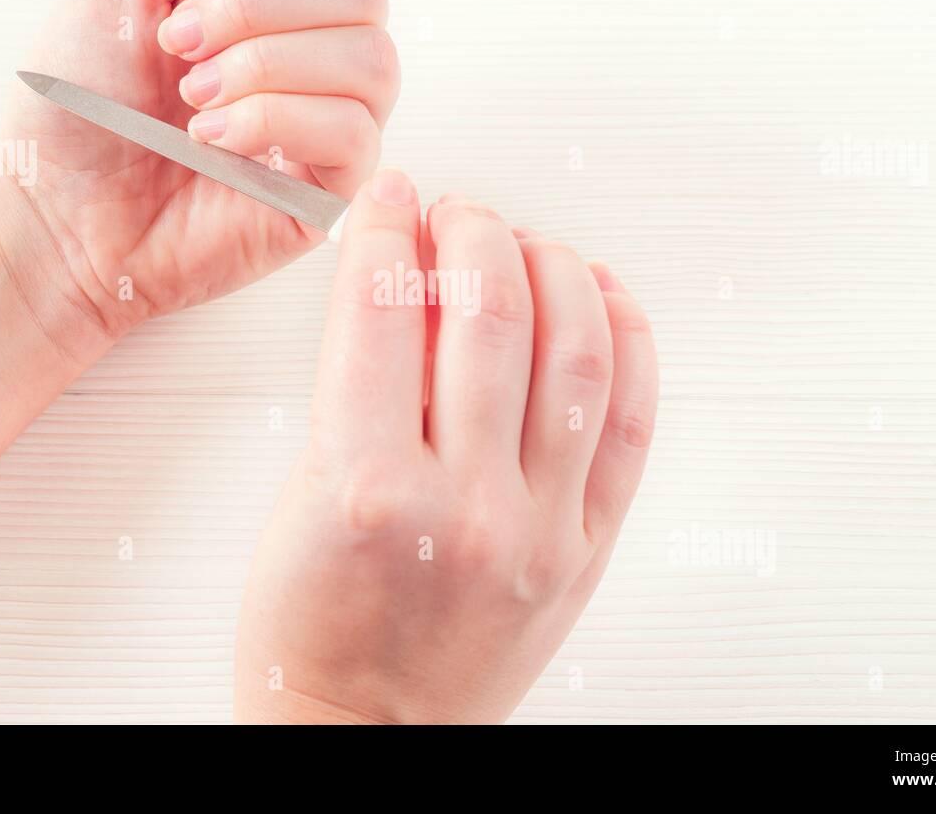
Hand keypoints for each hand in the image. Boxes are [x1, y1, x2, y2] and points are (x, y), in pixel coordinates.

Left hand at [0, 0, 396, 355]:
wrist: (56, 211)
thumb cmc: (83, 105)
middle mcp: (320, 48)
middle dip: (256, 2)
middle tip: (179, 45)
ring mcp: (333, 121)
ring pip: (371, 57)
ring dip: (265, 64)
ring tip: (194, 96)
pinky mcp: (333, 190)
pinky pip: (353, 131)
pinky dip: (273, 120)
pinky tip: (214, 140)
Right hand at [234, 171, 659, 723]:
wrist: (363, 735)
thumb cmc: (312, 630)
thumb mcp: (301, 494)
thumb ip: (360, 387)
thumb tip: (413, 283)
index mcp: (367, 487)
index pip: (383, 309)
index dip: (387, 231)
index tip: (393, 200)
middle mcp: (464, 505)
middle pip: (491, 312)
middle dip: (473, 231)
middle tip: (458, 213)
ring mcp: (539, 530)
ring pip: (578, 352)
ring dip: (555, 271)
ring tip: (527, 246)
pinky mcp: (586, 551)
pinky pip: (634, 425)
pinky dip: (629, 344)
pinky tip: (604, 301)